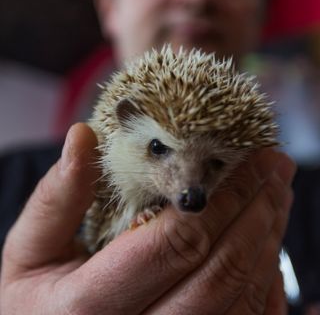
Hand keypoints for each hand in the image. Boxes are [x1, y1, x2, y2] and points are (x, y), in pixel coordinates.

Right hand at [0, 123, 295, 314]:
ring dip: (267, 241)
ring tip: (278, 196)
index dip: (220, 199)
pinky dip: (265, 280)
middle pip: (220, 274)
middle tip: (275, 169)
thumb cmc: (35, 299)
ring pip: (240, 300)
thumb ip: (57, 197)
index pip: (175, 244)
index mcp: (88, 309)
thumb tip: (82, 137)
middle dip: (256, 213)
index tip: (248, 159)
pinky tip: (268, 244)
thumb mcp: (31, 249)